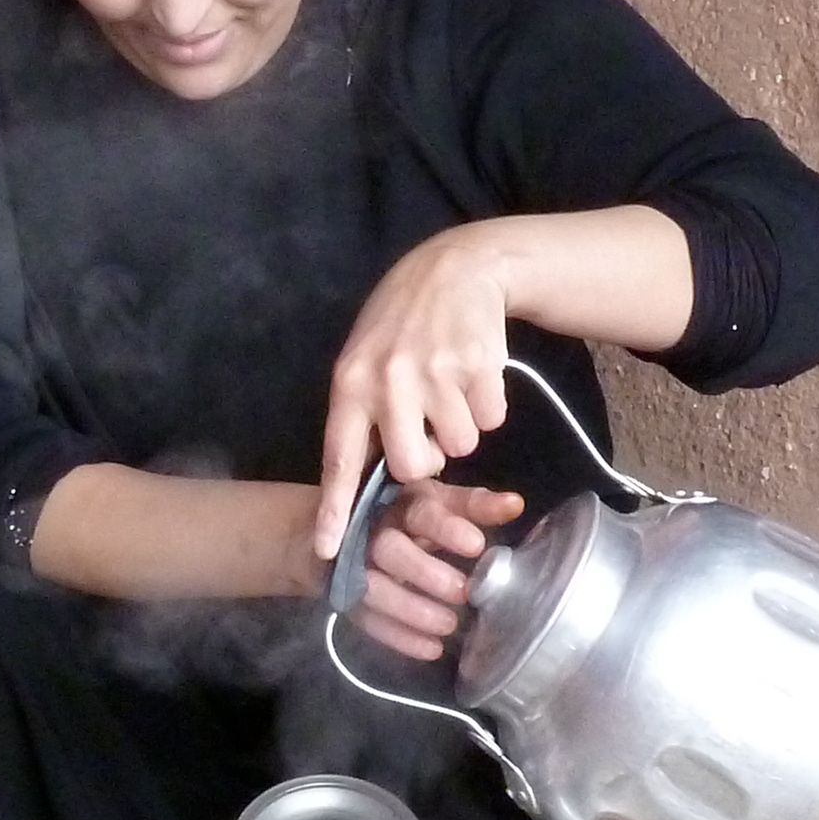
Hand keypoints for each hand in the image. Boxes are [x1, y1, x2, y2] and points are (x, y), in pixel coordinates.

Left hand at [313, 224, 517, 559]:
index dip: (334, 509)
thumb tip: (368, 479)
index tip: (326, 551)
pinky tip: (474, 373)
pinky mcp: (479, 367)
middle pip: (411, 466)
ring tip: (452, 388)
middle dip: (427, 459)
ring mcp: (436, 373)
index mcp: (351, 383)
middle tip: (430, 430)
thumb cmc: (402, 323)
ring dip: (463, 428)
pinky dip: (490, 406)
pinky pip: (492, 420)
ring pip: (461, 446)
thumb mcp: (365, 359)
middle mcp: (389, 381)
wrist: (455, 268)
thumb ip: (362, 413)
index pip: (339, 457)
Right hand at [349, 477, 523, 661]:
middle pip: (389, 550)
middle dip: (425, 573)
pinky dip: (400, 637)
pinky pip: (368, 620)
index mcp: (401, 503)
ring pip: (374, 589)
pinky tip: (431, 649)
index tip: (477, 546)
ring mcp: (354, 566)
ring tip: (448, 625)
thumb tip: (515, 505)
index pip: (421, 512)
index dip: (447, 529)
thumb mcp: (440, 503)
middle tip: (463, 592)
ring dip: (412, 610)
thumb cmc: (408, 516)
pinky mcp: (347, 597)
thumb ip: (476, 506)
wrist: (340, 531)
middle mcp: (373, 531)